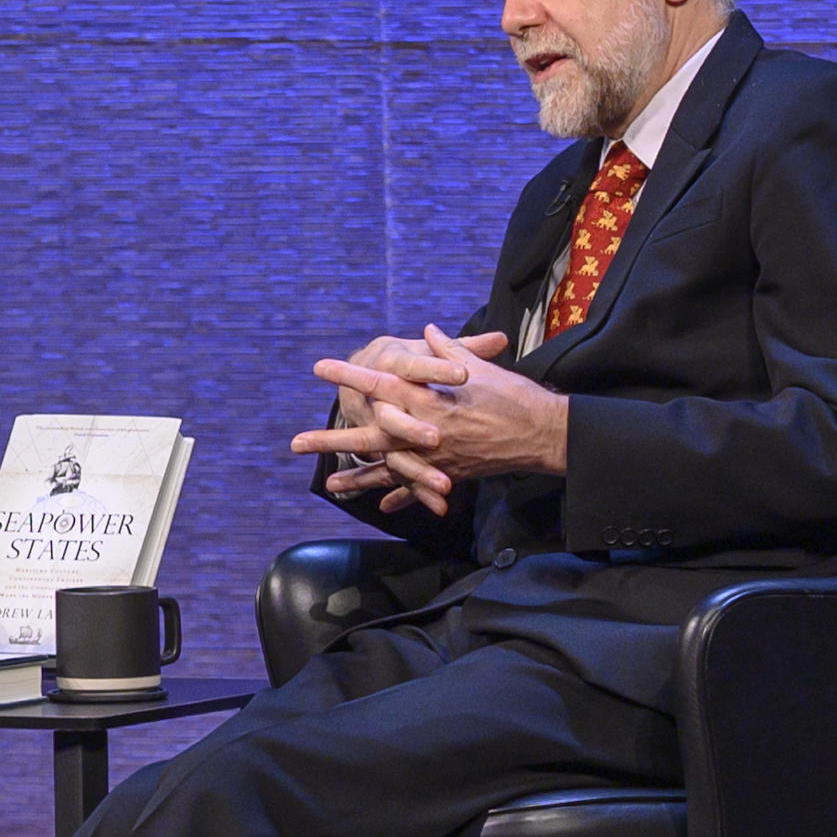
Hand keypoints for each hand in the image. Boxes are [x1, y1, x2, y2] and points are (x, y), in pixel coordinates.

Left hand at [294, 327, 561, 513]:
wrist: (540, 432)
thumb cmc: (511, 394)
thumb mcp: (478, 366)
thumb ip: (447, 350)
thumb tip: (428, 331)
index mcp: (428, 399)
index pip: (379, 384)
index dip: (349, 375)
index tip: (321, 368)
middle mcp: (423, 430)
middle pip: (369, 435)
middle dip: (331, 439)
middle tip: (295, 443)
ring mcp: (433, 457)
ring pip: (386, 468)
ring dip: (356, 476)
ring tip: (327, 482)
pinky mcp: (449, 473)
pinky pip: (418, 487)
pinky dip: (401, 496)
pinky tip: (379, 505)